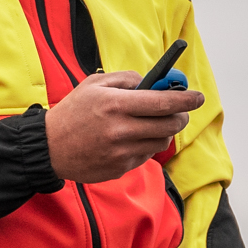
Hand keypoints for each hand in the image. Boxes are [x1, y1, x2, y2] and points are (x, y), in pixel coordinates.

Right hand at [43, 71, 203, 184]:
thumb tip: (152, 82)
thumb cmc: (72, 112)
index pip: (163, 102)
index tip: (198, 97)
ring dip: (163, 132)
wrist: (49, 147)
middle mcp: (121, 130)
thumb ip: (126, 79)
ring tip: (150, 124)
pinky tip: (131, 139)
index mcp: (115, 104)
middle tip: (179, 112)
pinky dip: (145, 146)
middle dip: (180, 116)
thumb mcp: (94, 84)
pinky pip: (145, 156)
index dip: (186, 100)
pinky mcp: (119, 168)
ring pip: (160, 142)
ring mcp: (121, 152)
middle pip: (169, 125)